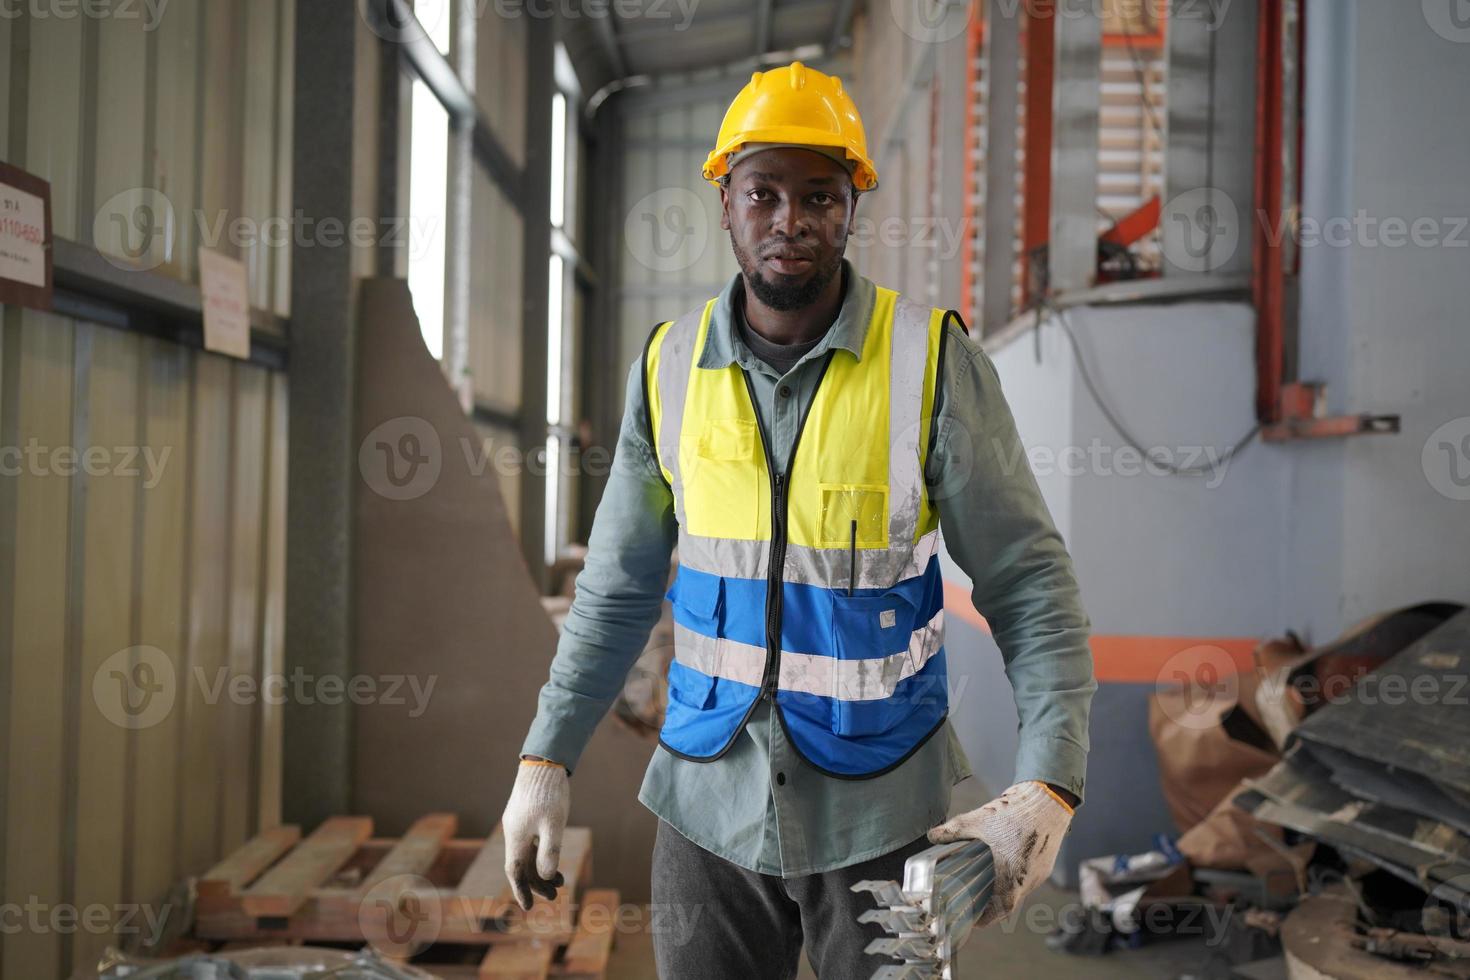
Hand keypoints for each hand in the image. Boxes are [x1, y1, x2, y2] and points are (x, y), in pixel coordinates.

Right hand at [500, 758, 570, 909]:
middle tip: (555, 895)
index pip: (515, 871)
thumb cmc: (549, 793)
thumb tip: (546, 876)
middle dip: (536, 882)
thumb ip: (549, 851)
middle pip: (522, 865)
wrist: (544, 763)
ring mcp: (518, 824)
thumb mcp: (554, 824)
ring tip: (559, 881)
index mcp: (516, 836)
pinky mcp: (526, 816)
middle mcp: (513, 832)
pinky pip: (530, 842)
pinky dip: (541, 854)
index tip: (528, 907)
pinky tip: (554, 859)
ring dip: (541, 870)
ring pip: (527, 854)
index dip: (521, 890)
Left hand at [926, 781, 1073, 926]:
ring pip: (1020, 891)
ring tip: (987, 883)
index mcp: (1011, 877)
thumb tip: (931, 836)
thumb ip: (951, 831)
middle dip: (991, 905)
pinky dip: (1016, 878)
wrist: (1047, 799)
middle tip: (976, 900)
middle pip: (1009, 903)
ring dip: (1004, 890)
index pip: (999, 911)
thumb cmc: (1014, 812)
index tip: (972, 918)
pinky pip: (1028, 879)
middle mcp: (1028, 881)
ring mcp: (1039, 873)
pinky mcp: (1045, 864)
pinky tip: (1005, 866)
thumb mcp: (976, 820)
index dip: (984, 918)